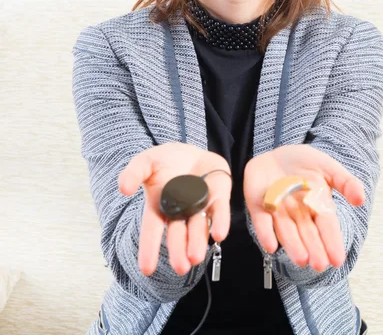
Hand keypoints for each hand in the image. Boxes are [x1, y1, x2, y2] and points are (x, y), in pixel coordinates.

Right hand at [118, 143, 231, 275]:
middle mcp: (180, 212)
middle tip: (181, 267)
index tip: (146, 269)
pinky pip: (219, 212)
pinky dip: (220, 223)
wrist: (190, 151)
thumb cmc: (165, 161)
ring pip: (198, 228)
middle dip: (179, 250)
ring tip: (195, 257)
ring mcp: (199, 206)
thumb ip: (133, 173)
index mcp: (159, 207)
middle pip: (178, 234)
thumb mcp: (145, 162)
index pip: (152, 231)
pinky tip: (219, 234)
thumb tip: (123, 188)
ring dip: (197, 242)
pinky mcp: (218, 197)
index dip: (149, 249)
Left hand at [243, 145, 364, 271]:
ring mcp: (278, 210)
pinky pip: (262, 221)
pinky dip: (265, 233)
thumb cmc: (305, 163)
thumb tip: (361, 199)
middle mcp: (298, 212)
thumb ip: (345, 182)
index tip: (338, 259)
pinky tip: (270, 246)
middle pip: (307, 233)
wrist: (277, 153)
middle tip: (319, 265)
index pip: (326, 225)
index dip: (332, 242)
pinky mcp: (259, 205)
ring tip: (302, 259)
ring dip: (293, 245)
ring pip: (286, 231)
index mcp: (317, 204)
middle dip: (313, 249)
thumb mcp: (328, 167)